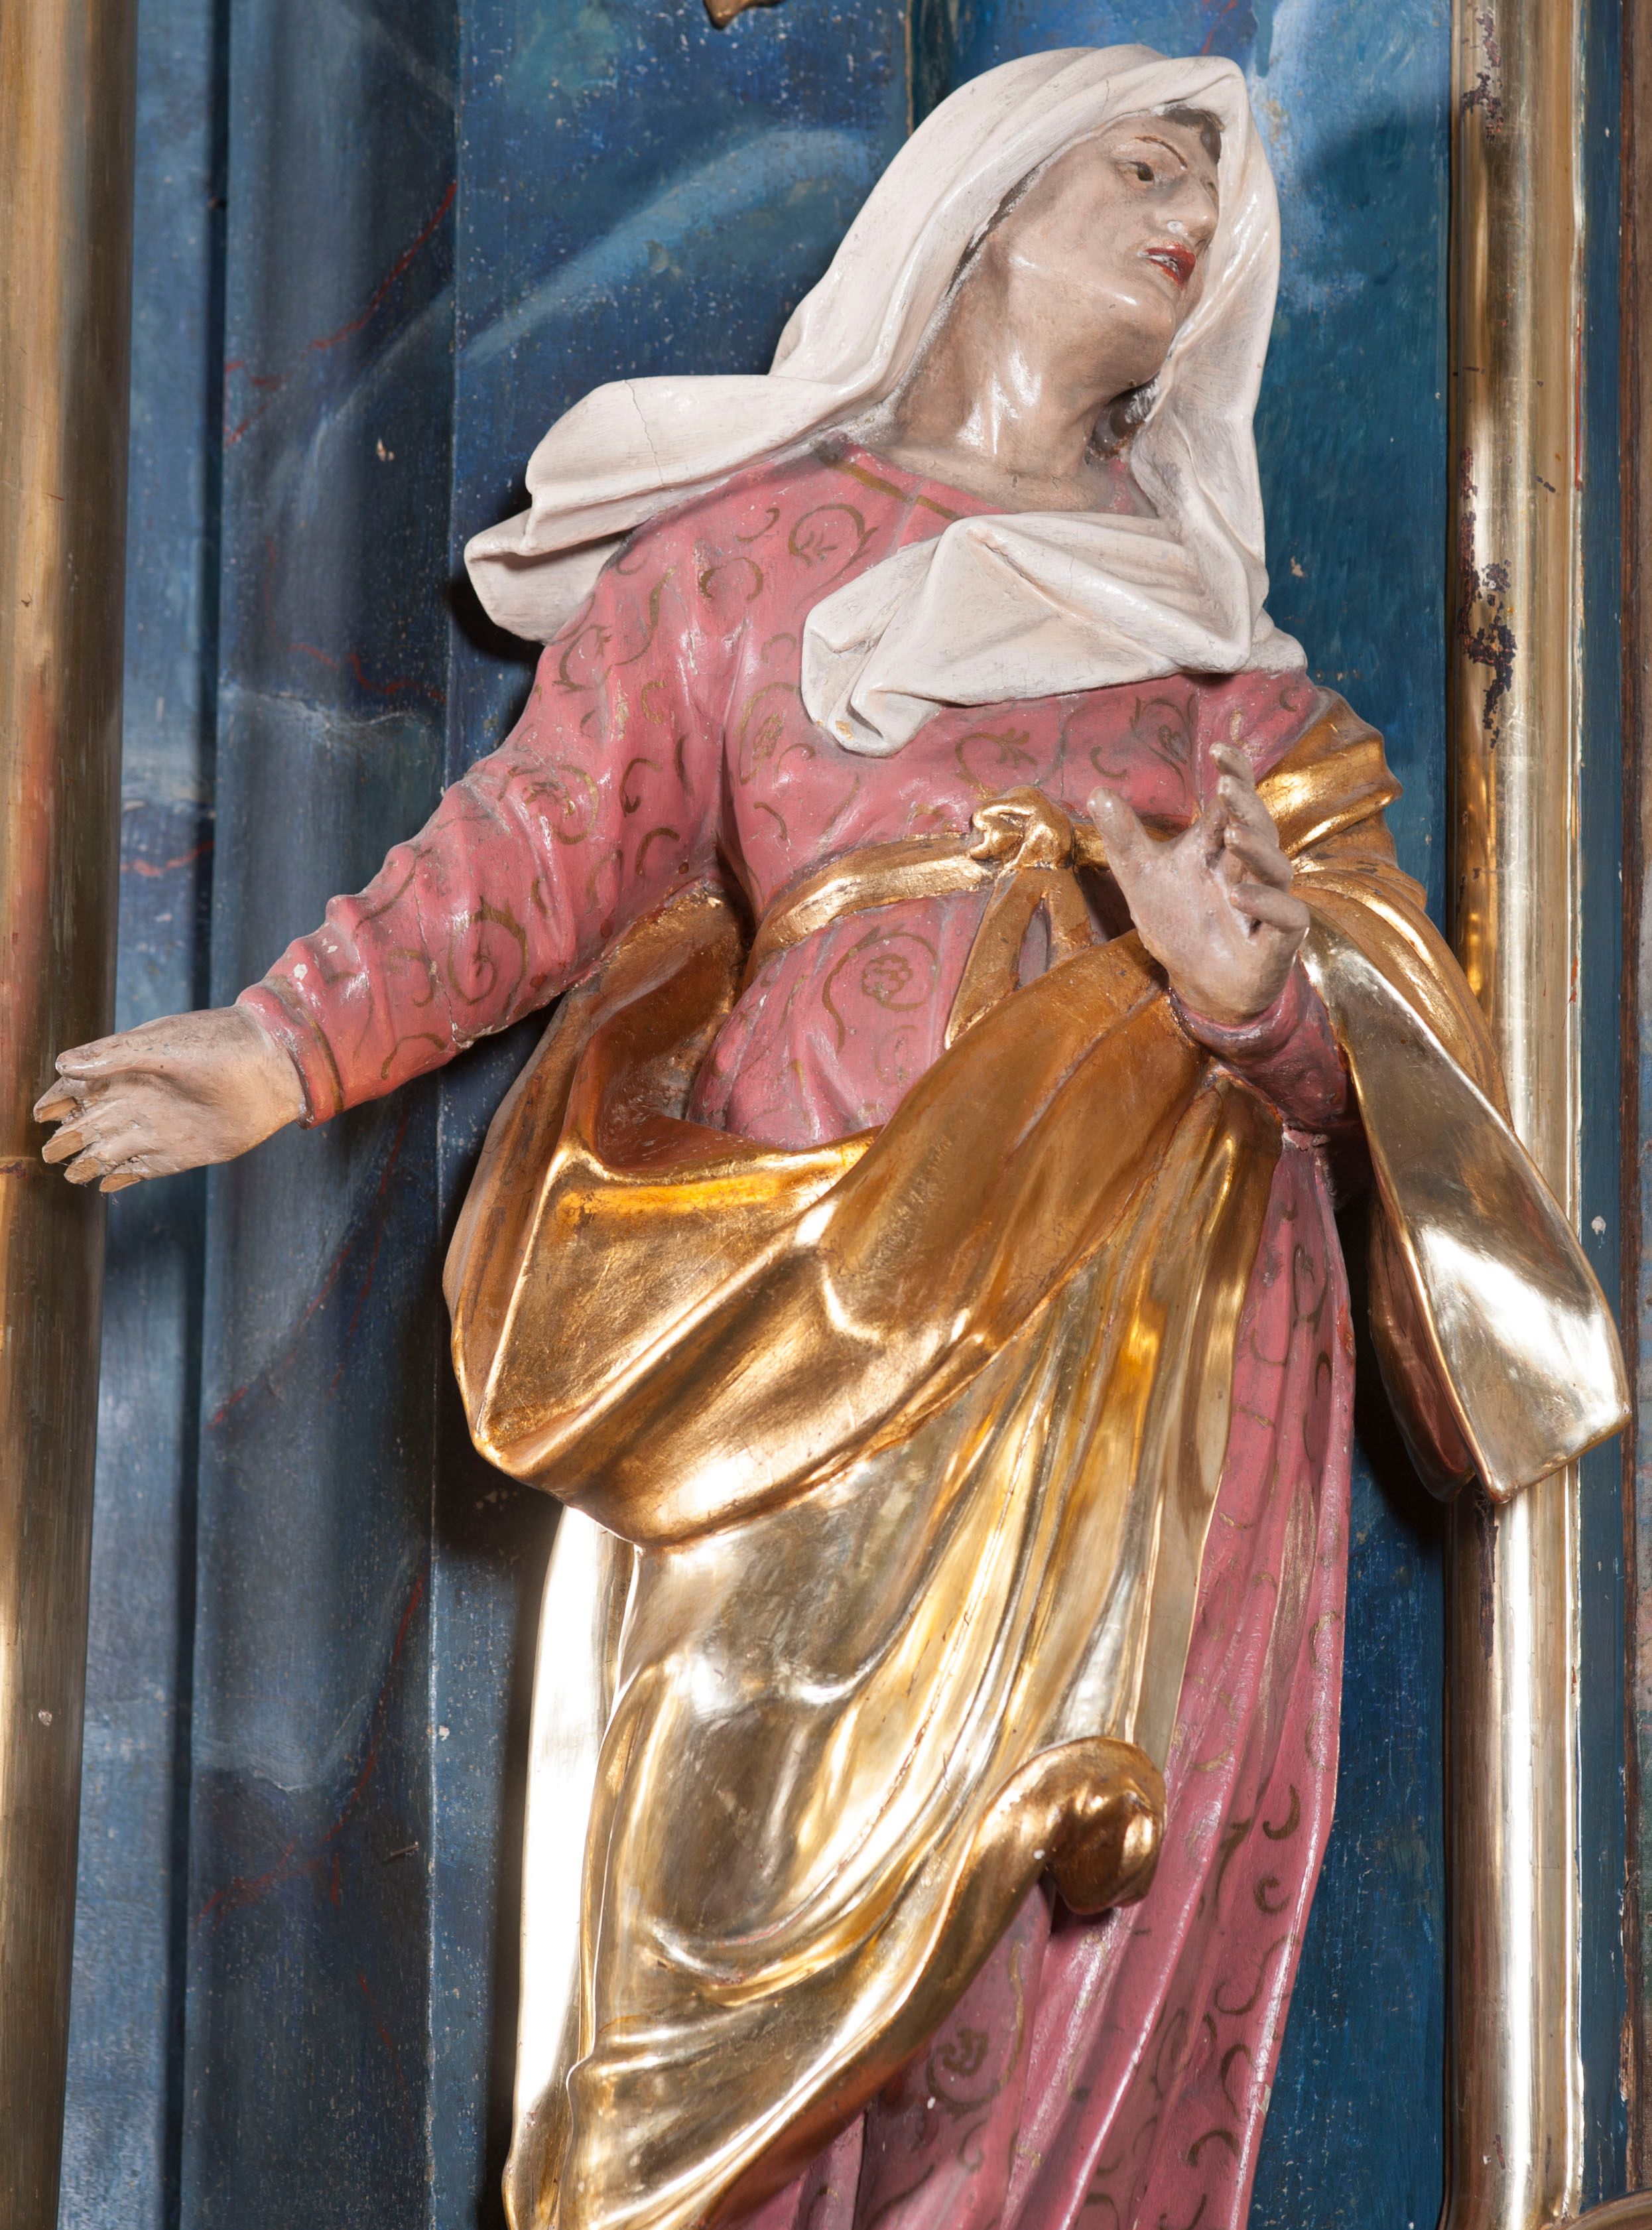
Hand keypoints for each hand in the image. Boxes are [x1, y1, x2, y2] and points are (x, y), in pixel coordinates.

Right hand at [33, 1005, 305, 1191]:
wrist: (274, 1066)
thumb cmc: (219, 1043)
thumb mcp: (161, 1044)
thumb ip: (114, 1055)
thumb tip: (62, 1065)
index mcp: (130, 1069)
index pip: (82, 1088)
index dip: (58, 1100)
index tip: (39, 1113)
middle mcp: (141, 1100)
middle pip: (91, 1123)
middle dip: (67, 1138)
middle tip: (48, 1152)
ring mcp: (161, 1127)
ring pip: (112, 1150)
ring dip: (90, 1162)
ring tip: (68, 1172)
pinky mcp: (184, 1152)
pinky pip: (144, 1169)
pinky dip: (123, 1178)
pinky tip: (103, 1185)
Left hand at [1088, 744, 1308, 1026]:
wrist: (1201, 986)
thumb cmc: (1179, 924)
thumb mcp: (1141, 879)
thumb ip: (1124, 839)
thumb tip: (1097, 792)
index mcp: (1222, 848)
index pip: (1234, 802)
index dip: (1235, 773)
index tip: (1220, 749)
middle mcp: (1250, 869)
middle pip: (1260, 827)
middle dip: (1247, 806)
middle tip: (1227, 788)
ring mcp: (1270, 902)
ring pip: (1277, 868)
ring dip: (1257, 849)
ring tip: (1233, 836)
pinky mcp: (1280, 938)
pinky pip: (1287, 915)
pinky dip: (1266, 903)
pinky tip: (1240, 896)